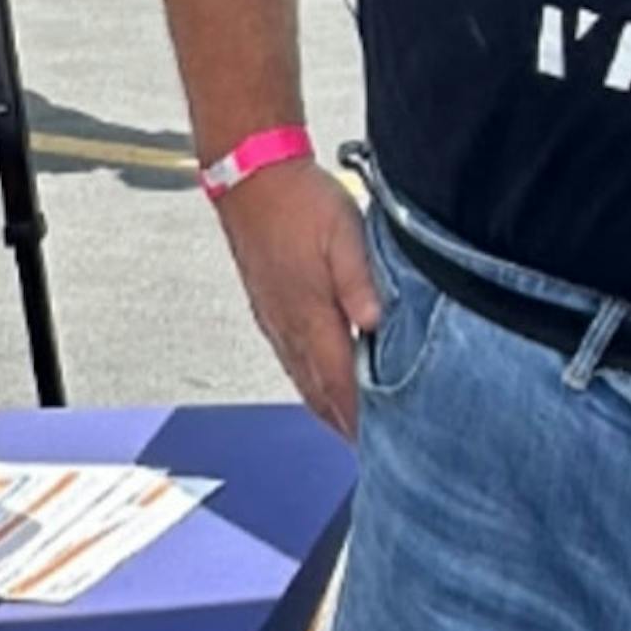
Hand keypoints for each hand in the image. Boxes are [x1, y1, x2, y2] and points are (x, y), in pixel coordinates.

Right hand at [214, 158, 380, 438]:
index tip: (378, 441)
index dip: (359, 415)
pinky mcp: (269, 307)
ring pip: (302, 378)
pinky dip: (308, 382)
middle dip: (344, 423)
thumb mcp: (346, 234)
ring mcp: (275, 319)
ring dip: (325, 407)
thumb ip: (361, 282)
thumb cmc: (302, 202)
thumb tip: (377, 324)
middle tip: (368, 451)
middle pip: (319, 389)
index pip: (339, 379)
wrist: (252, 179)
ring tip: (346, 430)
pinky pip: (291, 358)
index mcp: (311, 313)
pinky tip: (317, 385)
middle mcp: (289, 325)